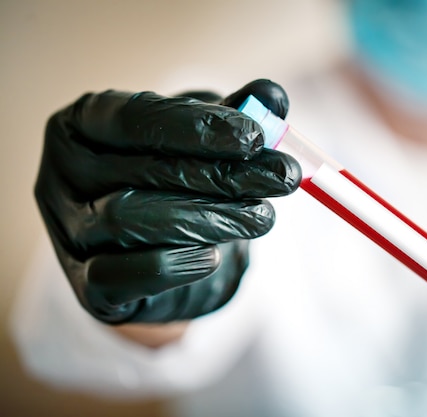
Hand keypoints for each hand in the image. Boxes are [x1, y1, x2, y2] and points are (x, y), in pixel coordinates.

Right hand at [35, 79, 300, 323]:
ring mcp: (68, 234)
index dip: (197, 126)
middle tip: (284, 177)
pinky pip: (126, 276)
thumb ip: (234, 114)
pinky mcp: (88, 288)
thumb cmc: (171, 179)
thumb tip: (273, 96)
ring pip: (131, 220)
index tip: (255, 137)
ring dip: (209, 219)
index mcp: (82, 125)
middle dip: (224, 174)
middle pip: (143, 170)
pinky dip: (175, 264)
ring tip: (263, 217)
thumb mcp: (200, 139)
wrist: (149, 254)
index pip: (133, 117)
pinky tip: (214, 256)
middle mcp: (62, 176)